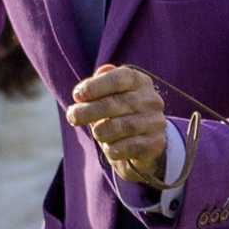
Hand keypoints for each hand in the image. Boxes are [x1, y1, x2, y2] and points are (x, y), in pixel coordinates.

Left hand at [69, 66, 169, 186]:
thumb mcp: (108, 96)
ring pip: (118, 127)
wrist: (144, 143)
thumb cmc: (119, 114)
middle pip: (113, 103)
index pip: (118, 78)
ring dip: (100, 132)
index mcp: (140, 82)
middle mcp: (151, 100)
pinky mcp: (156, 143)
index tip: (77, 96)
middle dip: (87, 111)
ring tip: (97, 134)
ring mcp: (156, 122)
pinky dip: (112, 149)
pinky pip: (126, 147)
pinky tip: (111, 147)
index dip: (94, 86)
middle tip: (72, 117)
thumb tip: (81, 92)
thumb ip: (95, 88)